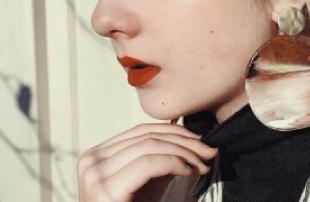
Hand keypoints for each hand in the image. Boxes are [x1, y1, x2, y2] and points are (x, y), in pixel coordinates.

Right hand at [77, 123, 217, 201]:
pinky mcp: (104, 189)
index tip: (199, 139)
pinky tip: (188, 170)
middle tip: (207, 150)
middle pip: (147, 137)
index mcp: (97, 155)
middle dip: (183, 141)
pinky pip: (147, 164)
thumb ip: (162, 159)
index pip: (141, 131)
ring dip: (183, 152)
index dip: (174, 131)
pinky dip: (173, 162)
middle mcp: (91, 160)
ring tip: (201, 162)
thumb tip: (193, 140)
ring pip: (149, 146)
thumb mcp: (147, 184)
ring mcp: (94, 173)